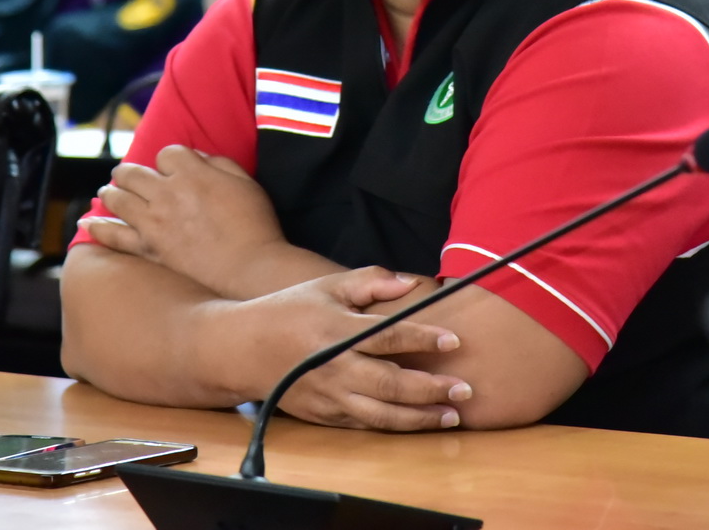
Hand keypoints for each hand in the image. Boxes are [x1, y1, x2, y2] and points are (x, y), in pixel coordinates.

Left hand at [83, 146, 294, 297]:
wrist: (249, 269)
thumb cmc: (254, 225)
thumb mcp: (245, 182)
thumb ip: (219, 163)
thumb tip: (197, 157)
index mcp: (192, 172)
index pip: (166, 154)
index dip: (169, 159)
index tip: (173, 168)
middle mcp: (166, 193)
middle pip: (133, 172)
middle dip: (128, 171)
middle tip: (125, 174)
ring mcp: (153, 222)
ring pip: (118, 198)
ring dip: (110, 191)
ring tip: (107, 192)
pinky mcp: (148, 249)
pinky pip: (114, 236)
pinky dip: (98, 227)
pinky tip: (86, 223)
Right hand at [230, 267, 472, 432]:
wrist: (243, 350)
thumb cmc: (290, 311)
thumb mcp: (327, 286)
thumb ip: (370, 281)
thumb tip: (409, 282)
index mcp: (336, 331)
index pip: (387, 337)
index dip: (422, 339)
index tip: (453, 340)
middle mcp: (334, 368)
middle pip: (389, 383)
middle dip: (430, 389)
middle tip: (465, 389)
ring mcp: (329, 397)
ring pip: (381, 414)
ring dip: (419, 418)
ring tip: (452, 416)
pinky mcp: (324, 417)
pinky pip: (364, 426)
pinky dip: (394, 427)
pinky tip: (419, 424)